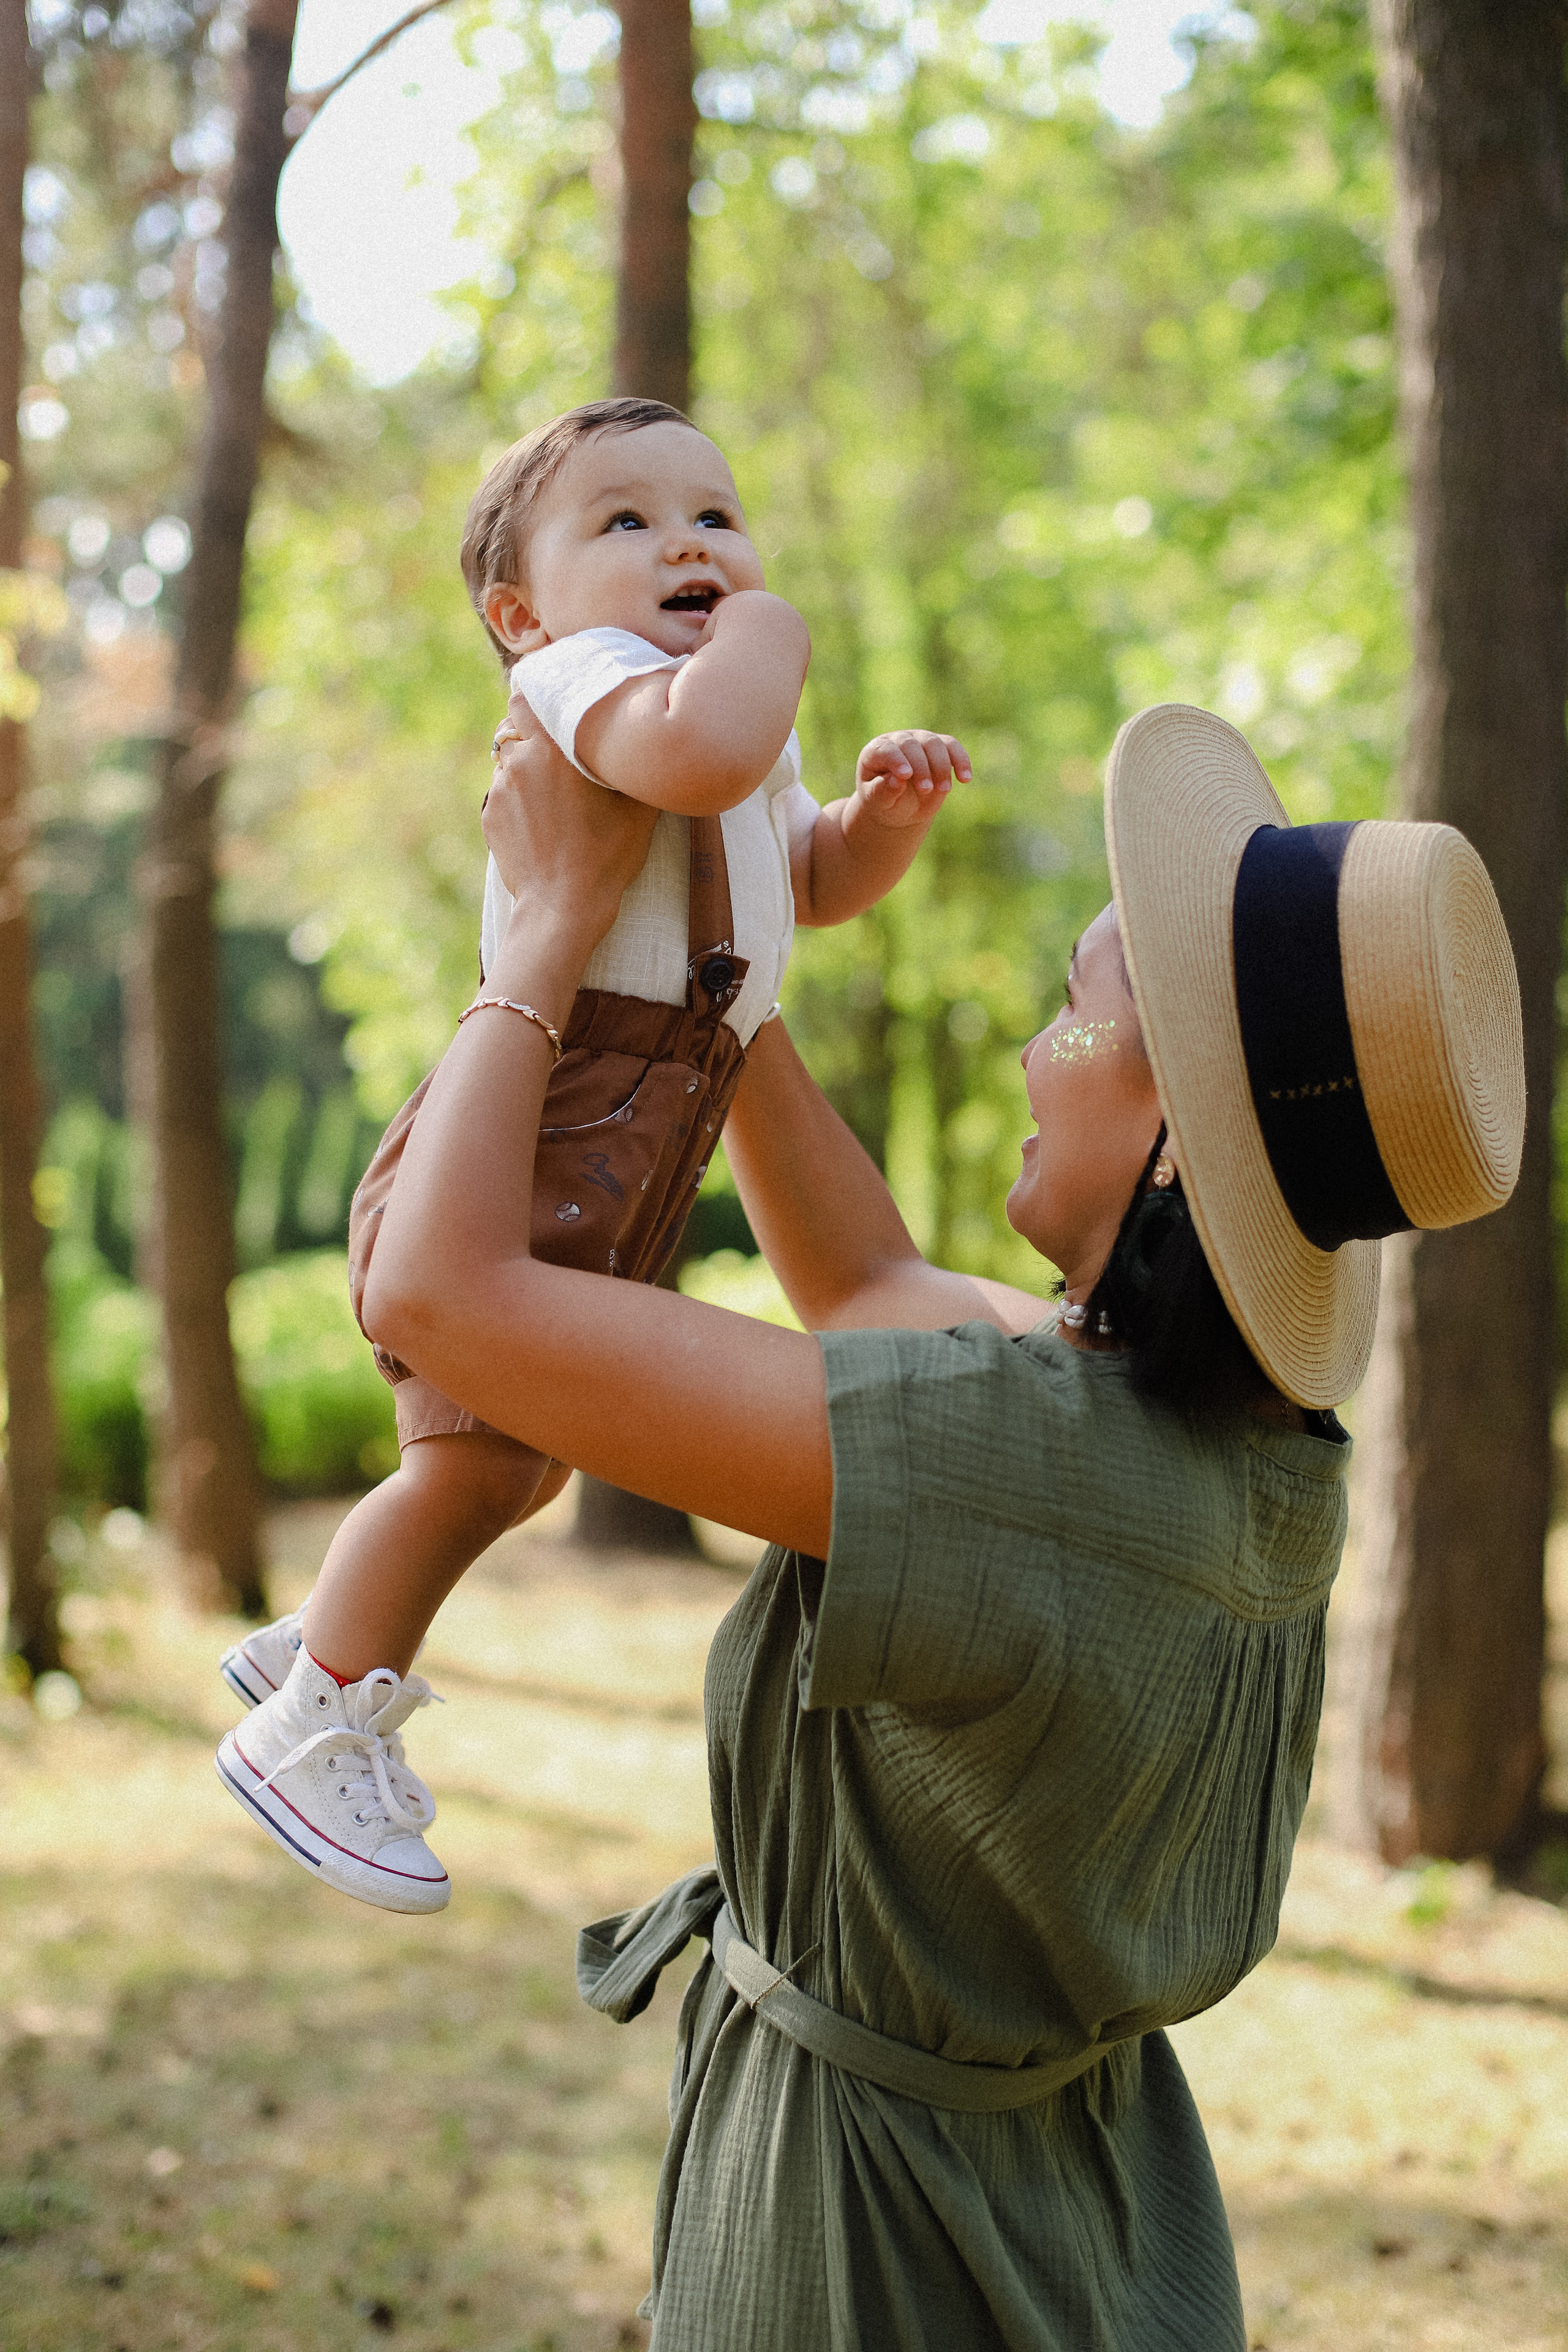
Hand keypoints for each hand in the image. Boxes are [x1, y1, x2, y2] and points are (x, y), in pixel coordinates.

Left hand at [484, 695, 658, 943]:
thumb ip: (629, 759)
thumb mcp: (637, 804)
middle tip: (557, 753)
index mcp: (555, 745)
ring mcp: (501, 788)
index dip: (538, 697)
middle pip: (514, 724)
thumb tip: (636, 733)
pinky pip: (503, 792)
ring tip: (554, 795)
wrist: (565, 906)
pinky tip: (543, 823)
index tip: (554, 706)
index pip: (526, 695)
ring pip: (508, 759)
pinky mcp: (490, 814)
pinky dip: (519, 799)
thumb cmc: (608, 854)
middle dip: (530, 731)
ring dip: (526, 766)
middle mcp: (521, 758)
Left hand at [854, 730, 970, 829]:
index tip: (906, 776)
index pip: (885, 749)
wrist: (902, 807)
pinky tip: (965, 778)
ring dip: (941, 766)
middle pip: (911, 744)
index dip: (896, 760)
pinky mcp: (940, 746)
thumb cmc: (885, 803)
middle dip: (921, 767)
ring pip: (934, 743)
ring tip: (944, 789)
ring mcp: (919, 740)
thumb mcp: (879, 803)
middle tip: (926, 790)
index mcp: (875, 751)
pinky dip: (961, 761)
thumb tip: (896, 781)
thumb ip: (883, 792)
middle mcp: (897, 741)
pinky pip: (952, 747)